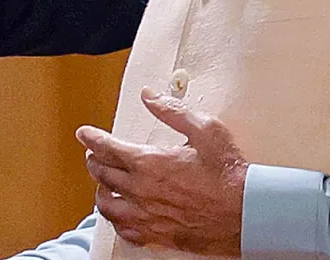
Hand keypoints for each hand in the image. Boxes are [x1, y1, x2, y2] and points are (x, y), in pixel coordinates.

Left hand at [76, 86, 247, 254]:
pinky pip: (123, 229)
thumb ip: (171, 110)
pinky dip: (115, 218)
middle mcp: (141, 191)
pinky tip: (119, 212)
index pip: (107, 148)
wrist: (246, 214)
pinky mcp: (157, 234)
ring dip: (100, 189)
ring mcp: (147, 216)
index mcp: (149, 163)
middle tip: (94, 153)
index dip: (92, 138)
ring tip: (103, 181)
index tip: (84, 133)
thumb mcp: (204, 129)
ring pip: (106, 204)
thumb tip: (149, 95)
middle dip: (94, 160)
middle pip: (102, 174)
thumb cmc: (228, 173)